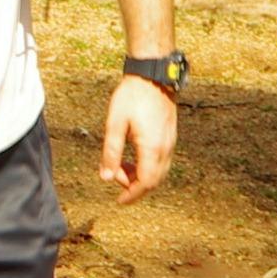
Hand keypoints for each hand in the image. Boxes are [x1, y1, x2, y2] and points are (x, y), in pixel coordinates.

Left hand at [101, 76, 176, 205]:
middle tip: (115, 177)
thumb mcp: (115, 124)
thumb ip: (111, 152)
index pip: (145, 182)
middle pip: (154, 181)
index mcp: (152, 148)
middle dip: (135, 186)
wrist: (152, 76)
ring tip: (121, 167)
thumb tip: (105, 177)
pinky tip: (134, 157)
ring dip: (141, 177)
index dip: (132, 194)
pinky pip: (162, 161)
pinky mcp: (170, 136)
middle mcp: (165, 148)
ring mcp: (171, 142)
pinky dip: (148, 167)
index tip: (119, 200)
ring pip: (160, 172)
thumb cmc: (132, 96)